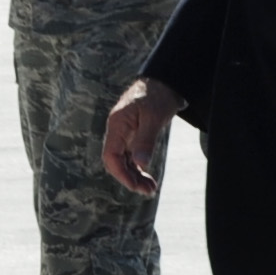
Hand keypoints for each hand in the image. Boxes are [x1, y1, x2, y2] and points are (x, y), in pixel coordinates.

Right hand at [104, 78, 183, 193]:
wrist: (164, 83)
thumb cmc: (158, 96)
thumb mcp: (154, 118)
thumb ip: (146, 140)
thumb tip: (141, 164)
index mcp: (117, 125)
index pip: (110, 156)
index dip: (120, 173)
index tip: (135, 186)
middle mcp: (117, 130)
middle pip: (116, 162)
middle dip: (130, 178)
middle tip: (148, 191)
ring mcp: (124, 134)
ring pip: (124, 161)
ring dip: (135, 176)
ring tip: (151, 188)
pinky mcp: (132, 136)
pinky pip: (131, 157)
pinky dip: (139, 169)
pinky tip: (148, 178)